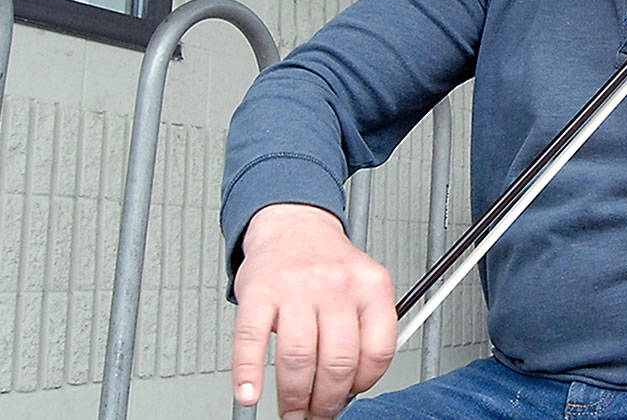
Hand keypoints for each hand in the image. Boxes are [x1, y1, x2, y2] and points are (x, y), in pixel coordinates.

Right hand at [232, 203, 396, 418]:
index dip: (364, 384)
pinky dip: (247, 374)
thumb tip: (356, 385)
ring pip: (298, 358)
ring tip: (291, 412)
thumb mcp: (364, 285)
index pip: (378, 350)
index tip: (351, 398)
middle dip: (327, 401)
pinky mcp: (259, 291)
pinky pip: (251, 340)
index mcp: (371, 286)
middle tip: (318, 414)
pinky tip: (249, 393)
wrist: (294, 225)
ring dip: (293, 397)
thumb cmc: (328, 264)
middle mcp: (336, 284)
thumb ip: (366, 327)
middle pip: (337, 361)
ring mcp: (297, 287)